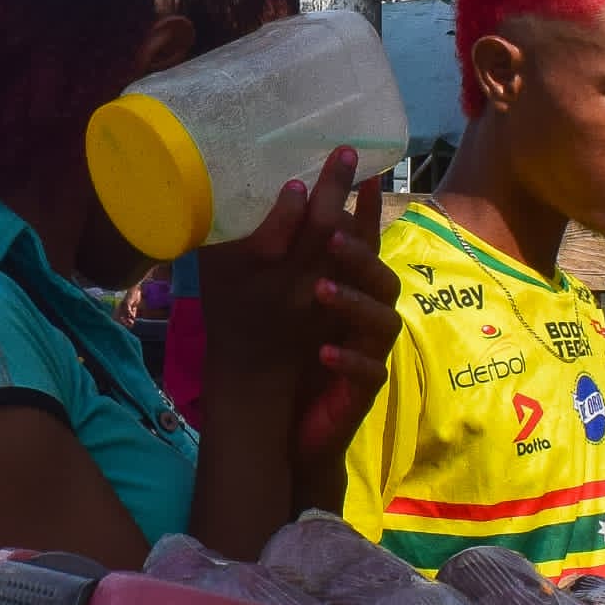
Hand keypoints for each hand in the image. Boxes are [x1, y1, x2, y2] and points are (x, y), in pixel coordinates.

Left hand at [197, 150, 398, 468]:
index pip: (360, 244)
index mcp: (342, 289)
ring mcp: (366, 352)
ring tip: (320, 289)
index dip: (365, 212)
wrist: (281, 429)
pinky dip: (348, 361)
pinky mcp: (361, 391)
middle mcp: (361, 316)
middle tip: (329, 233)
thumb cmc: (276, 360)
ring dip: (353, 302)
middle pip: (380, 274)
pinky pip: (368, 373)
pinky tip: (322, 355)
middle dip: (358, 250)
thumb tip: (221, 211)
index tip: (367, 175)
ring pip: (383, 320)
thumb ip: (257, 260)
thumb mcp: (260, 303)